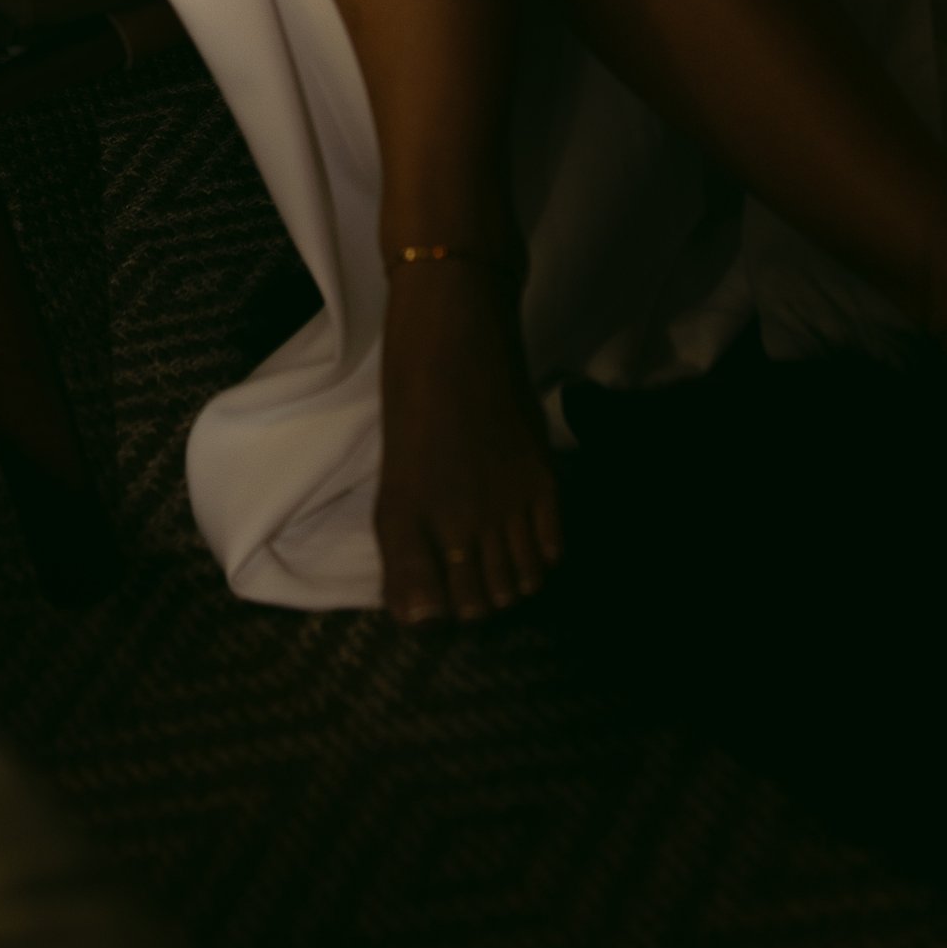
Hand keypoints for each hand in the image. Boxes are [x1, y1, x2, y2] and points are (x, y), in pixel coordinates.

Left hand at [375, 260, 563, 624]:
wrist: (455, 330)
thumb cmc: (410, 393)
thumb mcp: (394, 473)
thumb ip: (403, 547)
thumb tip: (415, 617)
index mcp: (411, 519)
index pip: (433, 607)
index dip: (439, 609)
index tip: (441, 593)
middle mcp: (459, 520)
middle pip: (482, 600)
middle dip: (477, 599)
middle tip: (474, 577)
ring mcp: (506, 502)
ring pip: (521, 581)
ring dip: (512, 582)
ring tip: (504, 562)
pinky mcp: (542, 479)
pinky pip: (553, 547)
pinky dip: (544, 555)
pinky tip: (532, 542)